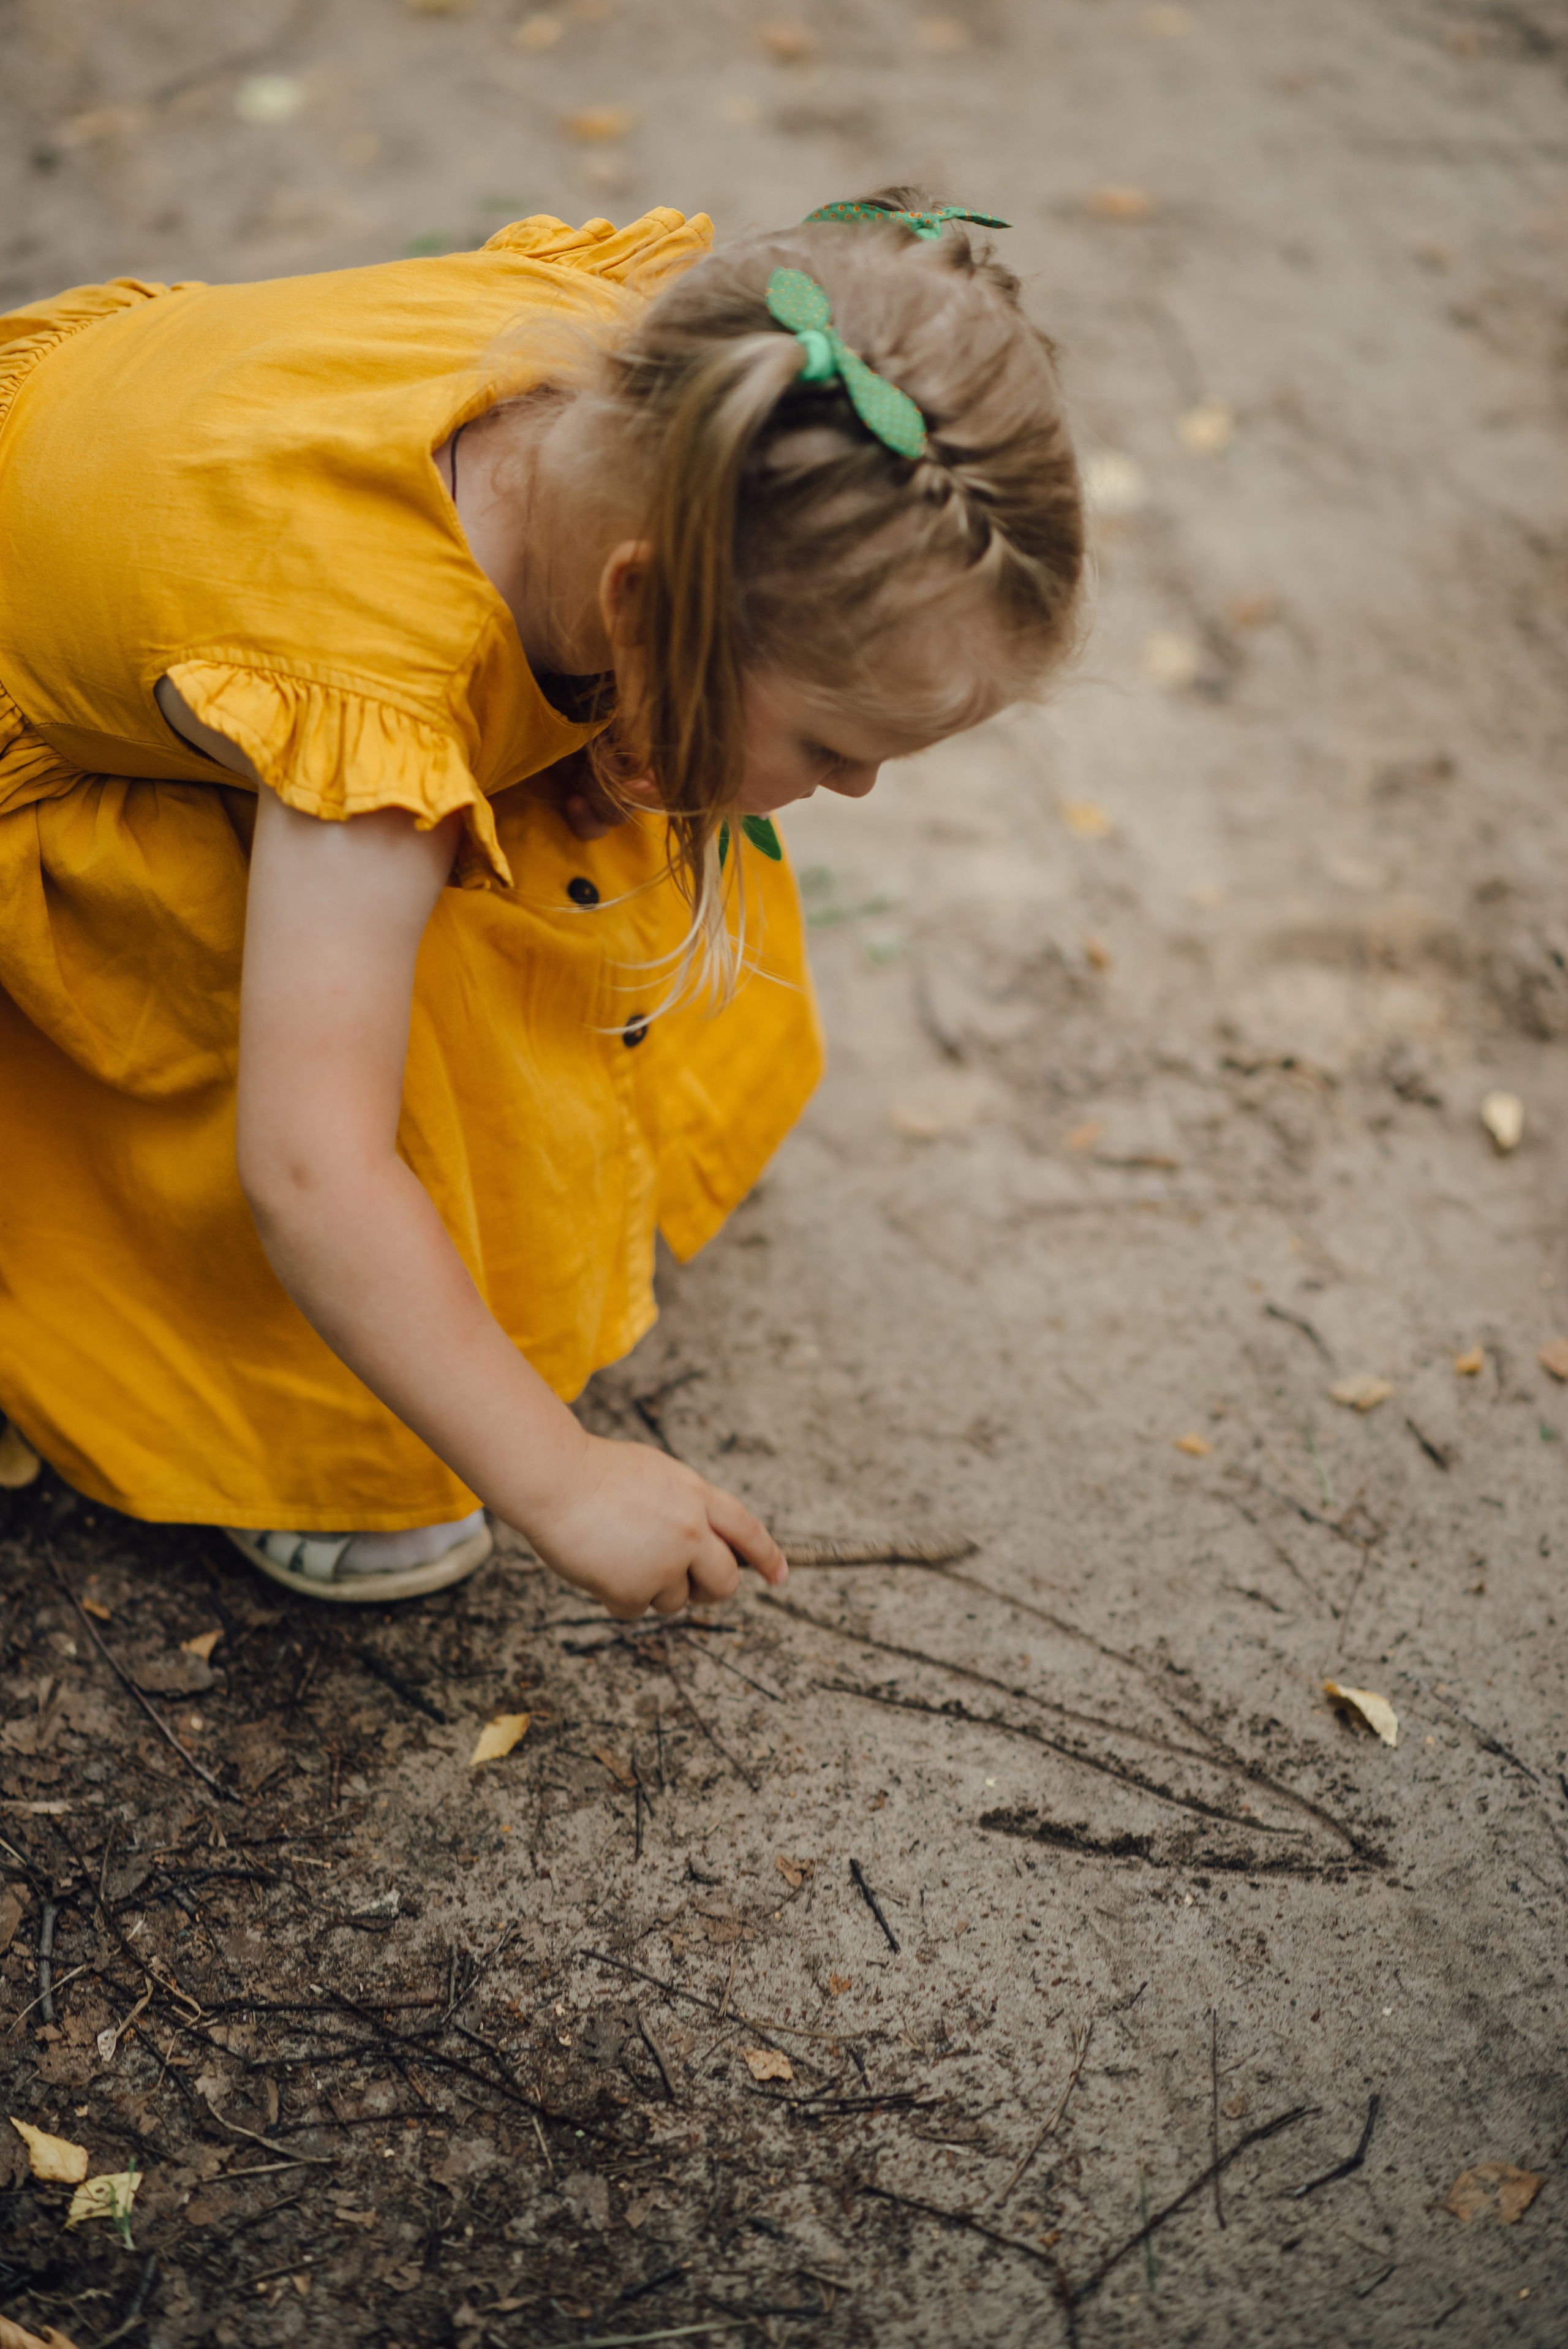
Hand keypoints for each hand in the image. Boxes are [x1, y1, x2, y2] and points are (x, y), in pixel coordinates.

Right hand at [526, 1434, 788, 1618]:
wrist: (555, 1479)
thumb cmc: (595, 1472)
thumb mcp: (658, 1475)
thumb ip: (687, 1505)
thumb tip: (705, 1538)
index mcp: (698, 1496)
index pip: (748, 1531)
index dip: (767, 1555)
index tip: (779, 1574)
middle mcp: (691, 1531)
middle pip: (724, 1582)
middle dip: (712, 1590)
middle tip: (692, 1587)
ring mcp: (664, 1563)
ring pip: (675, 1600)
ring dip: (651, 1588)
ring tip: (618, 1552)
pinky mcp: (634, 1590)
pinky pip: (636, 1609)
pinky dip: (617, 1597)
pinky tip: (599, 1565)